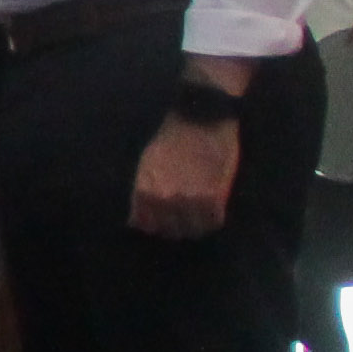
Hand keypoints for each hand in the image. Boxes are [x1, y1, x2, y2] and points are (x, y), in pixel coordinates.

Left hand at [128, 110, 236, 239]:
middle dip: (175, 228)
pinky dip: (213, 220)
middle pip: (170, 231)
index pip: (147, 226)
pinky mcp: (215, 197)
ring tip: (198, 217)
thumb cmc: (170, 138)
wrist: (199, 120)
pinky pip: (214, 222)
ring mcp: (190, 200)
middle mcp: (165, 199)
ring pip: (193, 231)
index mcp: (145, 191)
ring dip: (195, 227)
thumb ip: (143, 191)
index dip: (155, 226)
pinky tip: (212, 212)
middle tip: (182, 221)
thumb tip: (137, 218)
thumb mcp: (147, 164)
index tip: (162, 223)